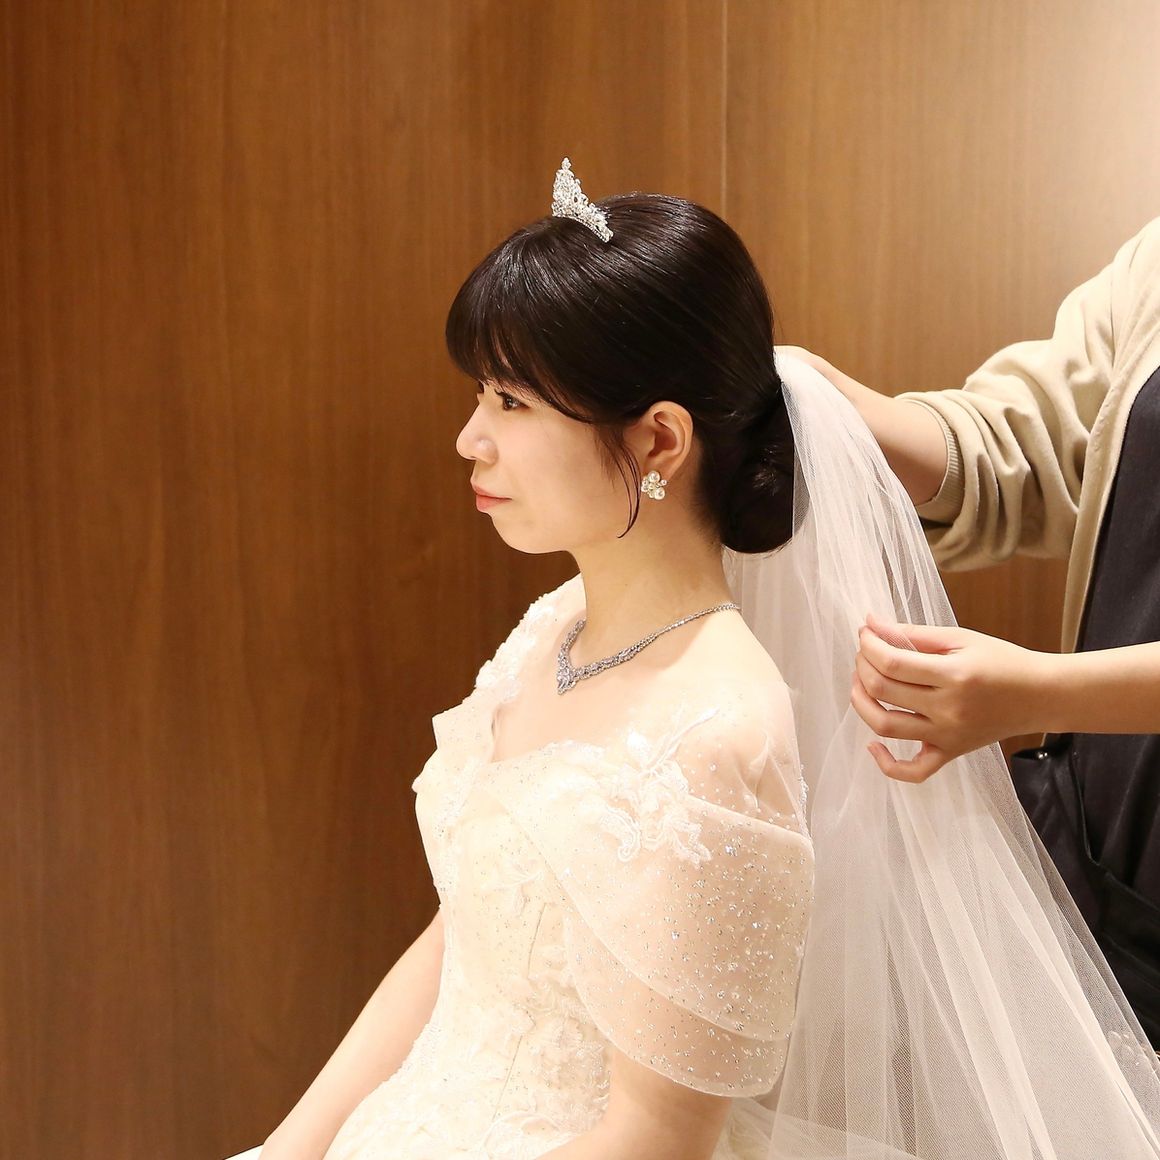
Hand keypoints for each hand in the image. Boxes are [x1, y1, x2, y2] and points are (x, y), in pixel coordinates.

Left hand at [850, 614, 1050, 781]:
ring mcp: (948, 736)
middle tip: (864, 651)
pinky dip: (886, 764)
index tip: (864, 632)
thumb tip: (871, 624)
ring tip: (860, 682)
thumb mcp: (961, 638)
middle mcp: (948, 709)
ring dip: (861, 702)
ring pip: (885, 726)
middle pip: (883, 690)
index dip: (869, 645)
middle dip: (862, 665)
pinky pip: (913, 771)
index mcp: (953, 676)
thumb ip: (914, 633)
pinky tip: (873, 745)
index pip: (892, 662)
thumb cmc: (1003, 661)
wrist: (1041, 695)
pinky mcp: (951, 753)